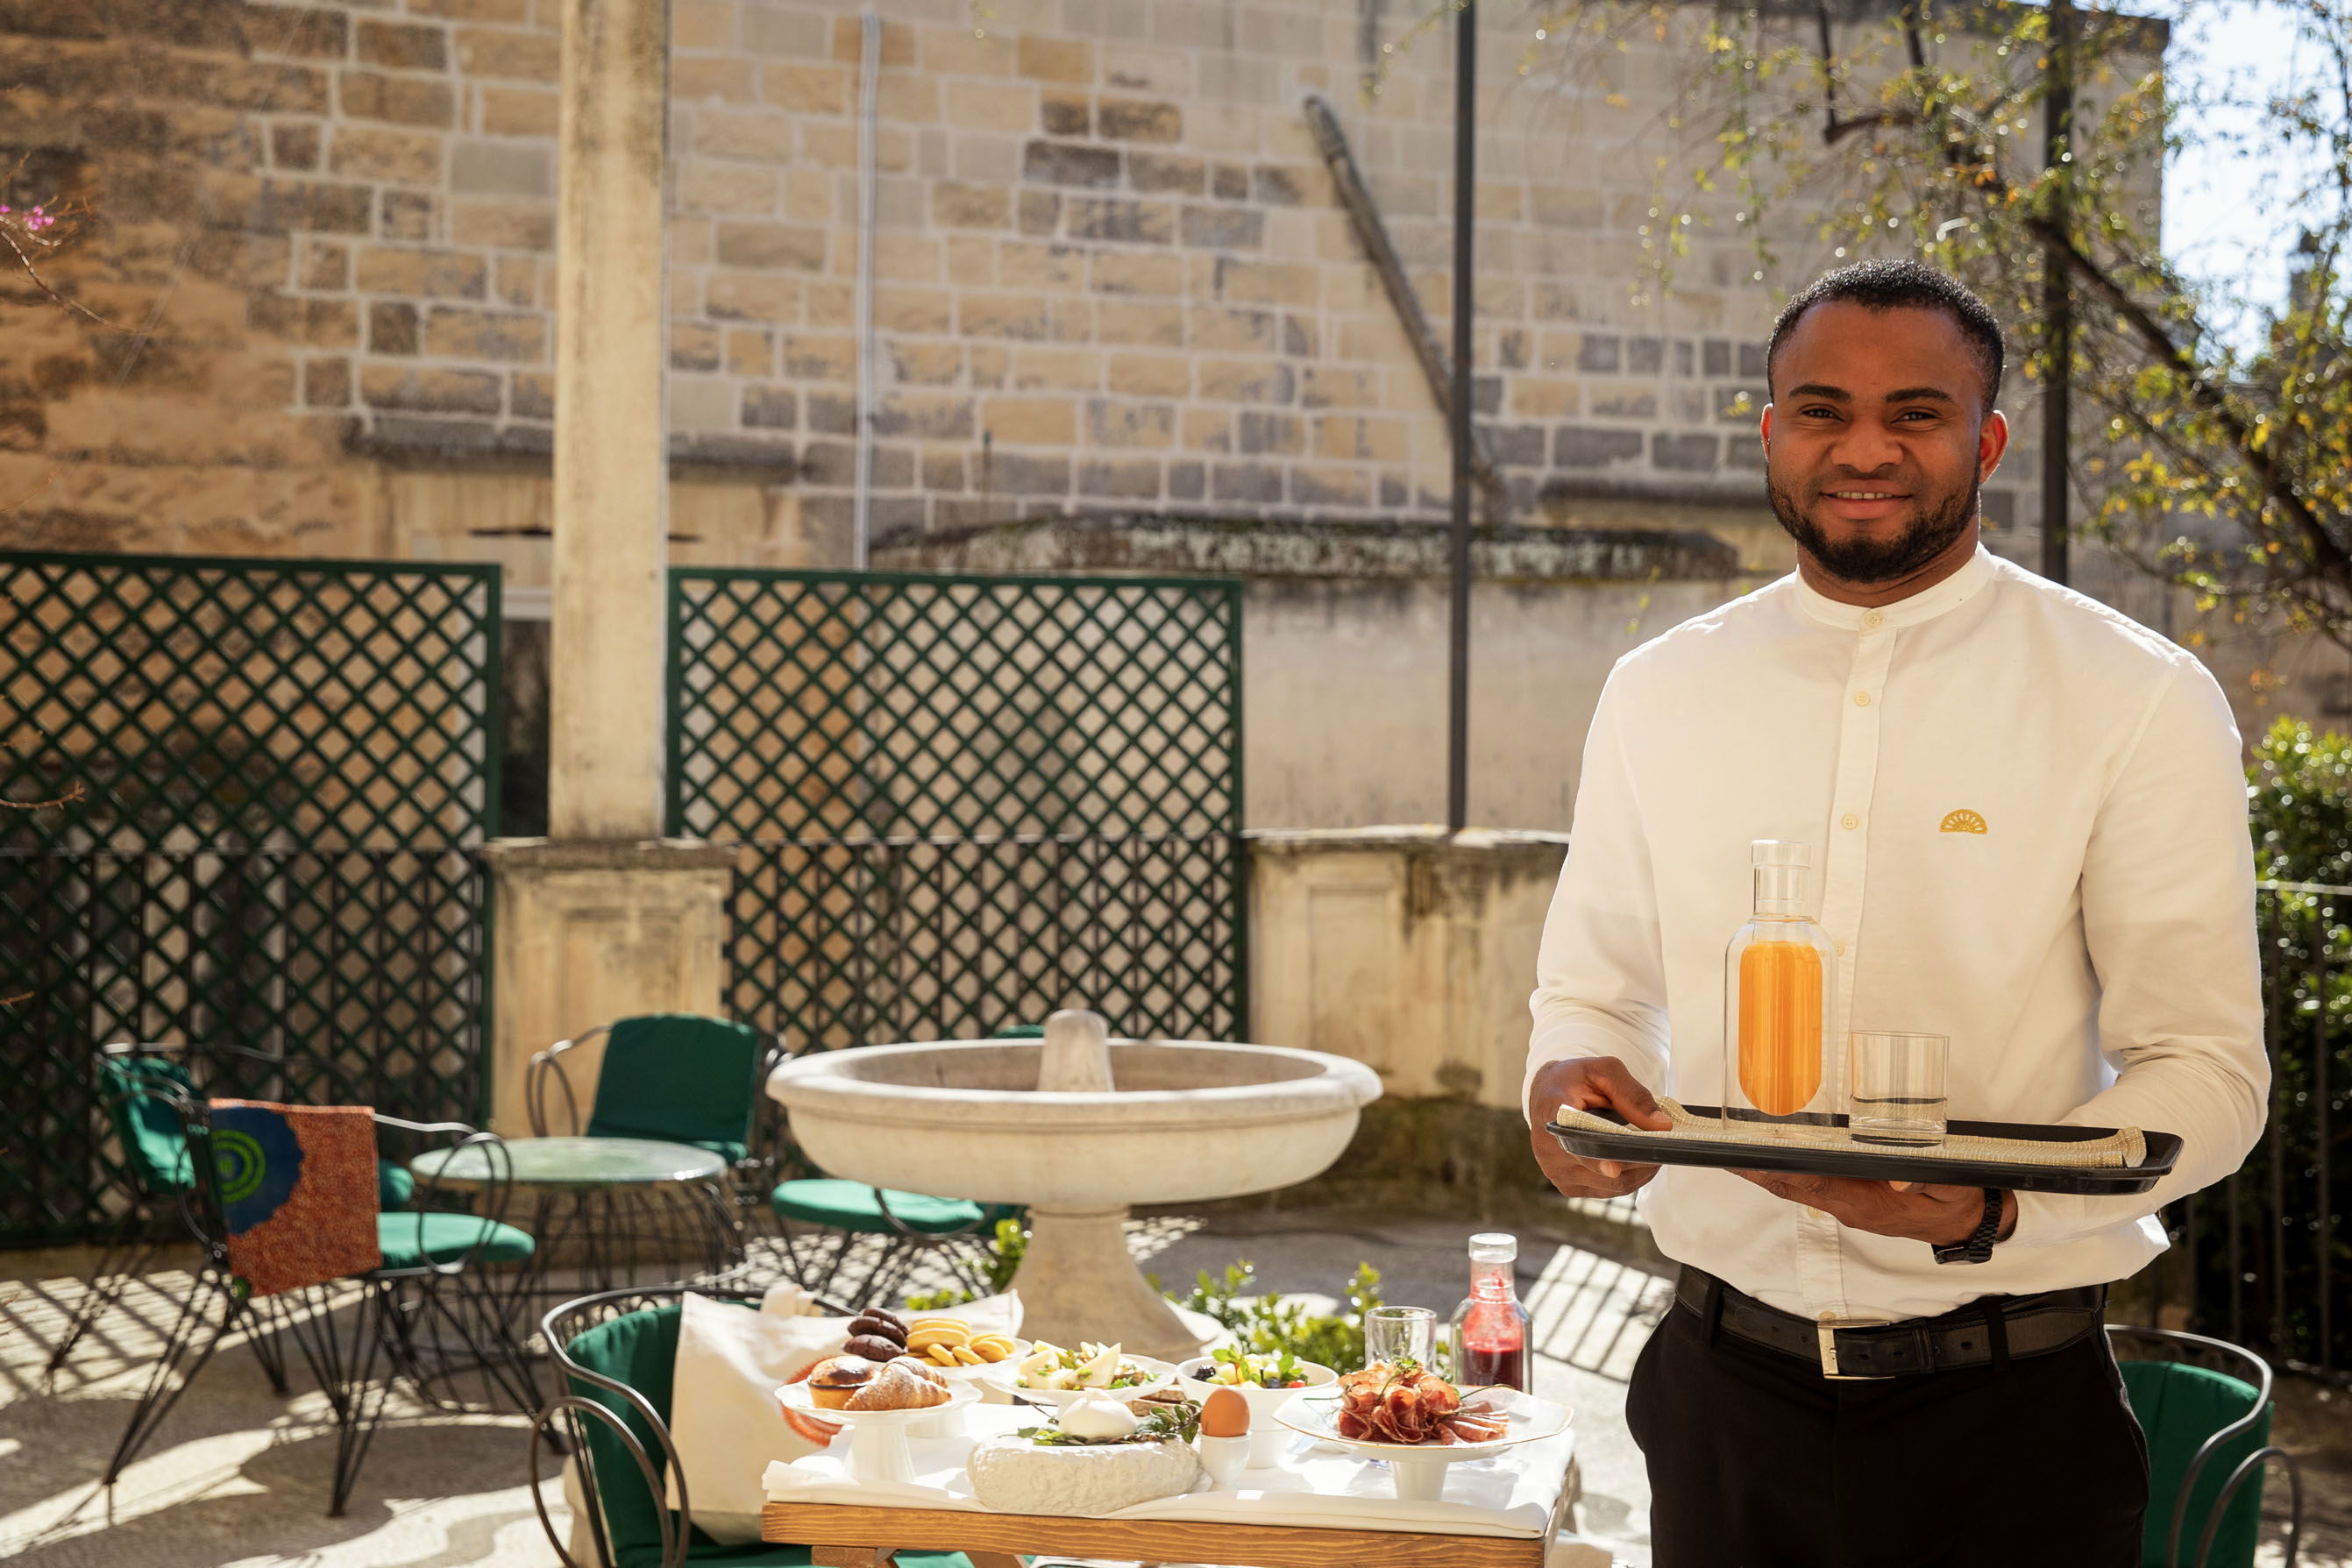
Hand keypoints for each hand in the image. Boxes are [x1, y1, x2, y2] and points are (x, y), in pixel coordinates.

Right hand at [1528, 1057, 1672, 1199]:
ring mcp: (1557, 1172)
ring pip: (1610, 1185)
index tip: (1614, 1167)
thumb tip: (1662, 1125)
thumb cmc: (1577, 1080)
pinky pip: (1607, 1190)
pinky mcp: (1568, 1186)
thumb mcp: (1605, 1071)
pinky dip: (1627, 1178)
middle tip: (1663, 1146)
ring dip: (1637, 1172)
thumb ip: (1634, 1095)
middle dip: (1637, 1161)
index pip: (1571, 1140)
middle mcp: (1548, 1149)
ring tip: (1651, 1151)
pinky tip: (1635, 1160)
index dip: (1594, 1158)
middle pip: (1601, 1170)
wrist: (1549, 1094)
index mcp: (1552, 1112)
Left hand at [1731, 1171, 2018, 1245]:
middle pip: (1793, 1186)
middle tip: (1723, 1151)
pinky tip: (1766, 1159)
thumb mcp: (1951, 1187)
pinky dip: (1783, 1171)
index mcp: (1866, 1204)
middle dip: (1757, 1170)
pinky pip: (1807, 1185)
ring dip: (1764, 1171)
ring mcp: (1845, 1202)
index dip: (1785, 1171)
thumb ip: (1929, 1178)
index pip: (1816, 1184)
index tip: (1756, 1158)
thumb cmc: (1953, 1202)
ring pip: (1795, 1187)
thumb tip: (1902, 1174)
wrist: (1962, 1222)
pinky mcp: (1847, 1197)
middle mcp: (1847, 1205)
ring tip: (1731, 1151)